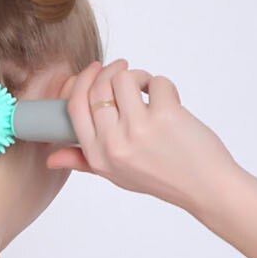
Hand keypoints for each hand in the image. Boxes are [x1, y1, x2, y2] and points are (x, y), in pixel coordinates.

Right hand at [48, 59, 240, 212]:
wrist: (204, 187)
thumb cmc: (161, 179)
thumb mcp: (116, 174)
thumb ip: (84, 161)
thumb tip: (51, 159)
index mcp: (98, 156)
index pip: (75, 107)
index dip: (81, 81)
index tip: (94, 70)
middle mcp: (114, 144)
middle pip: (97, 88)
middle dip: (110, 71)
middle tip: (124, 69)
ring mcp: (139, 129)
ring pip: (124, 78)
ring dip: (138, 76)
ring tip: (148, 89)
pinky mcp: (165, 116)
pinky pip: (156, 82)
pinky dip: (163, 86)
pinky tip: (169, 101)